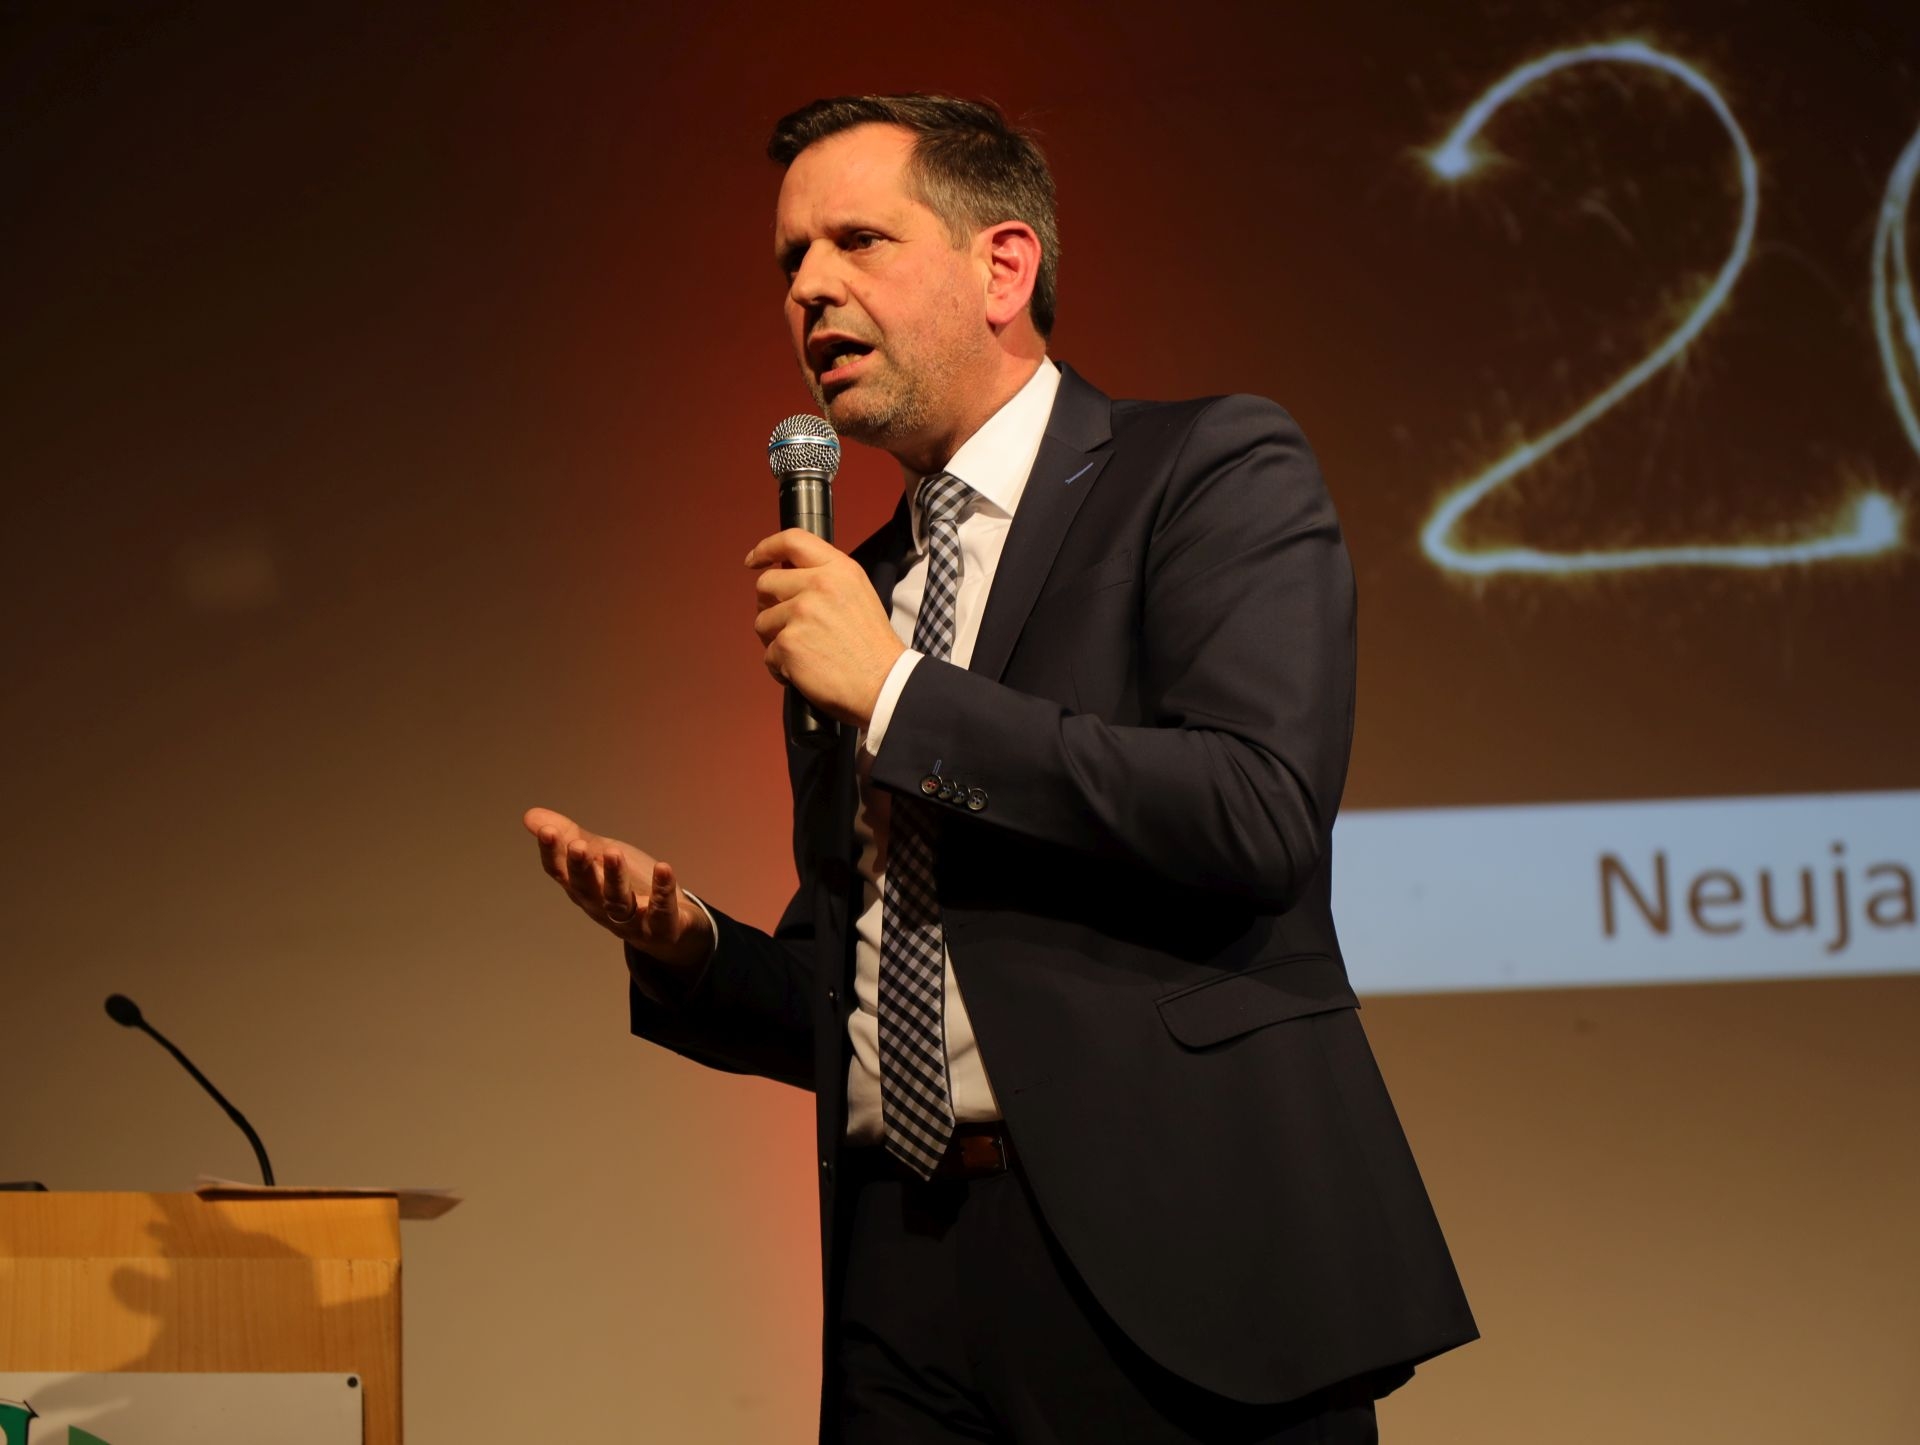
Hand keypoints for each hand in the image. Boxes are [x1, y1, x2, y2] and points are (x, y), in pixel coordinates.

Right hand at [522, 807, 711, 971]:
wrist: (672, 926)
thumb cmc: (629, 886)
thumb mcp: (600, 856)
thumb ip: (571, 837)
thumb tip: (529, 815)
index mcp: (583, 888)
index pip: (560, 872)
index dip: (552, 854)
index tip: (548, 831)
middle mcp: (601, 907)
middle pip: (586, 889)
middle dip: (580, 868)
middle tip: (577, 846)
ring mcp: (630, 921)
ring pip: (618, 902)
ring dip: (615, 878)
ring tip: (614, 852)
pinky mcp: (662, 928)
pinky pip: (661, 913)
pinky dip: (662, 891)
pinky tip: (663, 868)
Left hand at [747, 529, 904, 726]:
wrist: (884, 684)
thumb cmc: (872, 647)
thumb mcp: (859, 594)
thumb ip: (826, 578)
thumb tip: (788, 576)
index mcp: (838, 569)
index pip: (792, 541)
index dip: (766, 549)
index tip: (754, 561)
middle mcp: (818, 585)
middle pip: (766, 584)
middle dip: (769, 605)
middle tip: (786, 624)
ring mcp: (800, 614)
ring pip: (762, 622)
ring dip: (775, 640)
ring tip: (803, 652)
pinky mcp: (788, 644)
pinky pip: (768, 654)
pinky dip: (781, 667)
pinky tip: (803, 671)